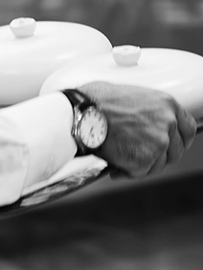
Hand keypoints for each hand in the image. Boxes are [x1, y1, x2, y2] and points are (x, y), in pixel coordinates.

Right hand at [78, 81, 196, 178]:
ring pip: (158, 164)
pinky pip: (140, 172)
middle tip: (140, 157)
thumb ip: (148, 111)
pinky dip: (127, 172)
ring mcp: (159, 141)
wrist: (81, 113)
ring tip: (121, 159)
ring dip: (141, 165)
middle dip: (159, 157)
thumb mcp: (132, 97)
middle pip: (176, 150)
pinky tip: (115, 166)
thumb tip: (147, 124)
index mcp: (167, 104)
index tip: (170, 146)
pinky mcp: (145, 158)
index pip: (187, 128)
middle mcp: (168, 122)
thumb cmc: (96, 101)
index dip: (179, 141)